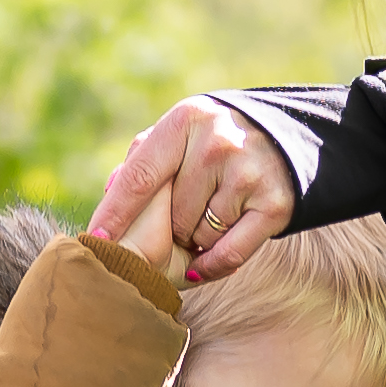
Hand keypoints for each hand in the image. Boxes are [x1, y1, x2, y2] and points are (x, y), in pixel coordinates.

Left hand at [97, 97, 297, 277]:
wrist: (289, 136)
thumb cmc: (216, 140)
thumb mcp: (181, 132)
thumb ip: (143, 158)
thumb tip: (109, 192)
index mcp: (185, 121)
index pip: (141, 177)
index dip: (116, 213)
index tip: (96, 242)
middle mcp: (217, 143)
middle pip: (173, 216)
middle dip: (174, 226)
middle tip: (192, 212)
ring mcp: (247, 173)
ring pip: (200, 236)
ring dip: (200, 238)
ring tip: (215, 215)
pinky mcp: (274, 204)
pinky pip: (229, 253)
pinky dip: (213, 265)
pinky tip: (204, 265)